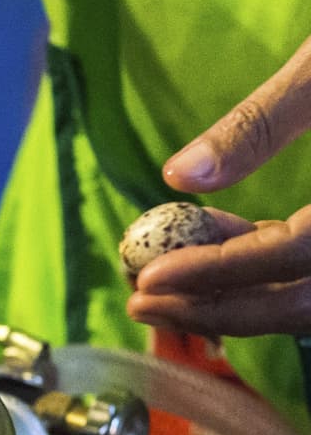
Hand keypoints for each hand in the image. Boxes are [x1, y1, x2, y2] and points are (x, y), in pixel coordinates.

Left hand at [130, 35, 310, 335]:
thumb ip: (257, 126)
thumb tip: (178, 175)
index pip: (290, 253)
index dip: (215, 270)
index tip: (148, 276)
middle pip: (300, 304)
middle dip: (214, 308)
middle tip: (140, 301)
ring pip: (307, 302)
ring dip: (232, 301)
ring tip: (159, 290)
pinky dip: (260, 274)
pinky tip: (205, 253)